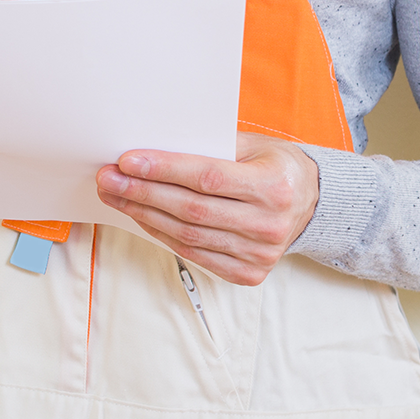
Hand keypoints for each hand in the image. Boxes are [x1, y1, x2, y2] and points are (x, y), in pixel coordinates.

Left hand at [95, 133, 320, 285]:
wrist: (312, 202)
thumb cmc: (272, 165)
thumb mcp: (250, 144)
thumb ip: (207, 147)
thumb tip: (149, 148)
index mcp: (273, 186)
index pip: (207, 178)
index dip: (163, 170)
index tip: (126, 160)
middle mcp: (269, 224)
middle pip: (191, 209)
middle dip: (141, 193)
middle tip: (107, 178)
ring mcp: (260, 254)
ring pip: (187, 235)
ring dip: (143, 214)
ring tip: (115, 196)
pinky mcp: (248, 273)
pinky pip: (194, 254)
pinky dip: (162, 234)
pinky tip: (141, 216)